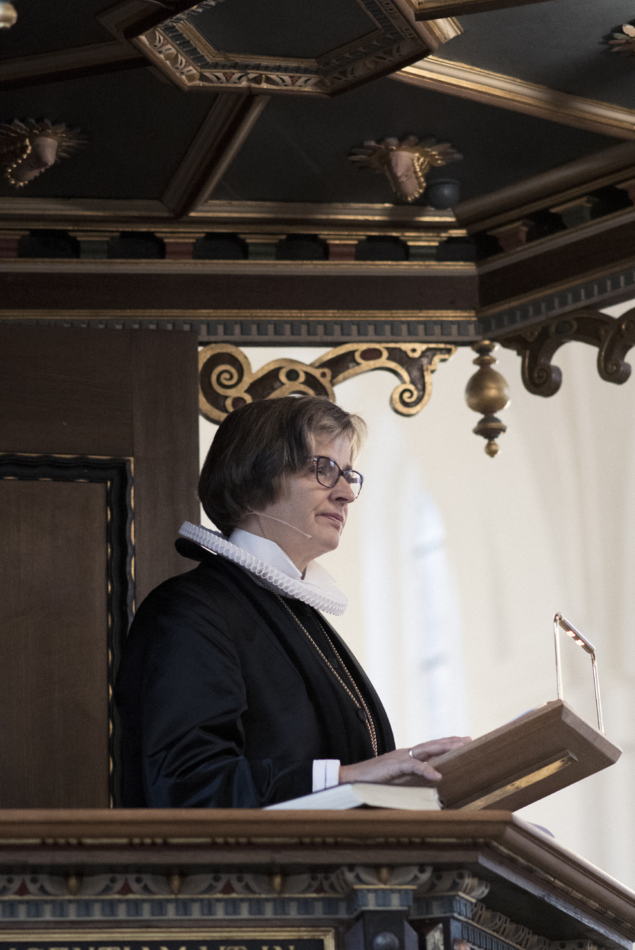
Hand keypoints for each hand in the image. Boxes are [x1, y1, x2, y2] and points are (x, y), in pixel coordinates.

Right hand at [338, 736, 471, 785]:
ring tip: (461, 749)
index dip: (446, 743)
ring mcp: (400, 757)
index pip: (430, 747)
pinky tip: (438, 775)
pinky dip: (426, 770)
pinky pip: (413, 766)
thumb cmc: (371, 782)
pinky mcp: (394, 766)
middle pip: (433, 744)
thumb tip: (425, 787)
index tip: (463, 741)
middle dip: (451, 741)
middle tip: (469, 740)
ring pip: (427, 750)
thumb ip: (409, 780)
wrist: (350, 780)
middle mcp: (405, 753)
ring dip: (445, 749)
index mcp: (406, 756)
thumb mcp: (395, 780)